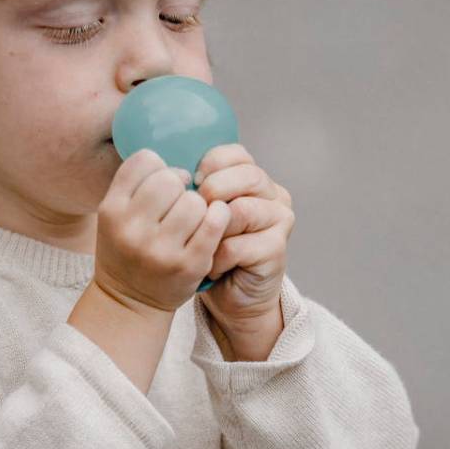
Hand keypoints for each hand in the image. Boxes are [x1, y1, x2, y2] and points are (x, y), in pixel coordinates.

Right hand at [93, 149, 231, 314]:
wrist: (129, 302)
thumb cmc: (126, 249)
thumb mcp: (115, 215)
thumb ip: (134, 183)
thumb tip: (174, 149)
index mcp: (111, 210)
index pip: (144, 161)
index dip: (160, 166)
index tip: (163, 183)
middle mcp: (131, 230)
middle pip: (171, 179)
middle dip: (180, 186)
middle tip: (180, 201)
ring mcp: (160, 250)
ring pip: (194, 201)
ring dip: (199, 204)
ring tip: (192, 217)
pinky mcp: (188, 265)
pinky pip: (214, 223)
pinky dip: (219, 215)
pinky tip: (215, 219)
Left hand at [193, 143, 294, 338]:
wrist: (233, 295)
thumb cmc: (211, 251)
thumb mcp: (201, 214)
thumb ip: (196, 189)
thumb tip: (170, 170)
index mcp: (255, 180)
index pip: (238, 154)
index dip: (211, 163)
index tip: (192, 180)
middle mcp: (274, 195)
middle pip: (248, 175)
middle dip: (213, 190)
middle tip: (193, 211)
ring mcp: (279, 221)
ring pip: (242, 210)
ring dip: (212, 229)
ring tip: (199, 243)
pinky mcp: (276, 249)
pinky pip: (237, 245)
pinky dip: (217, 258)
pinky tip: (210, 266)